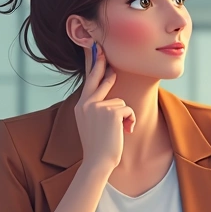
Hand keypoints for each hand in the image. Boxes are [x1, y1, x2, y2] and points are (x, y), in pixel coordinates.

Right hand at [75, 44, 134, 171]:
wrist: (98, 162)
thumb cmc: (99, 146)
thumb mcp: (92, 124)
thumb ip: (96, 109)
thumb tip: (112, 98)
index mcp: (81, 106)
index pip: (88, 81)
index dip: (93, 65)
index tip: (95, 49)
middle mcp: (86, 103)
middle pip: (98, 78)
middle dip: (103, 64)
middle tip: (103, 49)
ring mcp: (97, 106)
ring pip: (120, 102)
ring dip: (125, 116)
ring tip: (119, 131)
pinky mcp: (111, 112)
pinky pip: (128, 110)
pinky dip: (130, 121)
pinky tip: (125, 132)